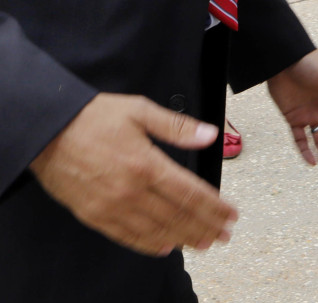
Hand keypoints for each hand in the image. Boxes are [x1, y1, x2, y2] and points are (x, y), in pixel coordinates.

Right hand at [29, 93, 235, 256]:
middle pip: (177, 215)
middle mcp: (132, 191)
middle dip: (205, 226)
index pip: (190, 192)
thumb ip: (177, 126)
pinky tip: (165, 246)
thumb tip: (209, 135)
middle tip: (225, 234)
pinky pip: (127, 237)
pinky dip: (149, 244)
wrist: (48, 133)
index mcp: (147, 164)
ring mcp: (112, 207)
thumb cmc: (94, 118)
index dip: (214, 206)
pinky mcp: (94, 216)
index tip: (231, 214)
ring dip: (184, 239)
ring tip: (204, 242)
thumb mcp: (140, 110)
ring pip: (156, 230)